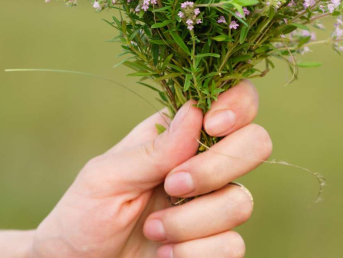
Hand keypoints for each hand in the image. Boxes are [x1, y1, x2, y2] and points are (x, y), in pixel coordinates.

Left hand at [31, 81, 271, 256]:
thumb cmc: (85, 215)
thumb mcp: (107, 177)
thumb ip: (153, 151)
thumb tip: (196, 111)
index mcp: (179, 133)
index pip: (233, 99)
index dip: (237, 105)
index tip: (211, 125)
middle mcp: (205, 163)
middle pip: (256, 143)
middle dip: (217, 167)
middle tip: (173, 186)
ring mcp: (215, 205)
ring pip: (241, 202)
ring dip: (190, 221)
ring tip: (152, 230)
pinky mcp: (216, 245)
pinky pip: (233, 245)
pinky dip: (195, 253)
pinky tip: (165, 255)